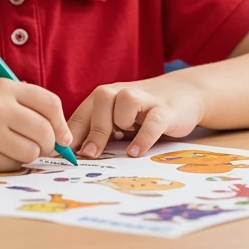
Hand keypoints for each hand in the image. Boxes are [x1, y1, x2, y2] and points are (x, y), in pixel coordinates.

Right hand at [0, 79, 73, 171]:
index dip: (61, 123)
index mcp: (4, 88)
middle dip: (49, 143)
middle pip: (44, 131)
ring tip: (14, 148)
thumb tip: (61, 135)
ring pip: (31, 152)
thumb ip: (25, 104)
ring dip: (29, 154)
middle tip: (43, 147)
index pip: (50, 104)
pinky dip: (12, 163)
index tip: (63, 136)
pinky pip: (12, 165)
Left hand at [68, 75, 205, 158]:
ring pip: (126, 103)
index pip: (82, 113)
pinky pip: (152, 122)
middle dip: (94, 129)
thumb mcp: (117, 119)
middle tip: (89, 155)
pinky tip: (135, 152)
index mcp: (106, 96)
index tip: (64, 155)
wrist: (185, 93)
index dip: (70, 133)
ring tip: (124, 142)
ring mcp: (146, 99)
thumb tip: (72, 155)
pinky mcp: (166, 110)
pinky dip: (143, 138)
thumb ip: (97, 131)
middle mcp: (123, 92)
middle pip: (101, 100)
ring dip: (121, 123)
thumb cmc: (143, 112)